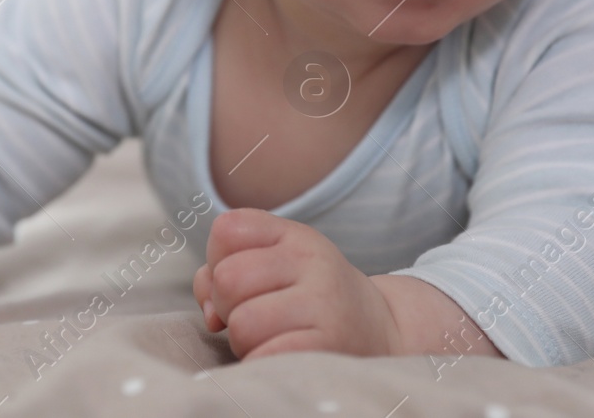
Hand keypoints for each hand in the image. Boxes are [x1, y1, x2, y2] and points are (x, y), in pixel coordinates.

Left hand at [191, 208, 402, 359]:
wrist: (383, 332)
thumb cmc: (312, 298)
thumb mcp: (278, 265)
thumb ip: (225, 269)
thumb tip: (210, 311)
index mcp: (295, 236)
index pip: (226, 231)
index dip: (217, 261)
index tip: (243, 283)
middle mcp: (312, 262)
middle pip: (227, 279)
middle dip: (227, 306)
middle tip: (257, 316)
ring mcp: (323, 304)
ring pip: (241, 322)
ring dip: (244, 340)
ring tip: (272, 337)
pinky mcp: (326, 347)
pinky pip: (263, 356)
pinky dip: (261, 362)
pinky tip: (282, 356)